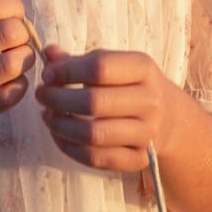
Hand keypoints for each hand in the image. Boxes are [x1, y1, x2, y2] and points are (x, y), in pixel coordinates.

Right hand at [0, 0, 35, 138]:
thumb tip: (15, 13)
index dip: (13, 7)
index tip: (15, 13)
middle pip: (4, 34)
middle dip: (22, 32)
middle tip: (19, 38)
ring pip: (8, 66)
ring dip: (24, 58)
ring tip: (19, 58)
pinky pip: (5, 98)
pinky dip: (19, 86)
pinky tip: (13, 81)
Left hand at [34, 45, 180, 171]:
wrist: (169, 118)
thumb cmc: (130, 85)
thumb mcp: (114, 65)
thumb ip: (80, 60)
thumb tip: (48, 53)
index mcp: (143, 68)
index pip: (100, 68)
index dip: (67, 71)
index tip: (48, 75)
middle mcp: (150, 100)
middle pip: (94, 102)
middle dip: (58, 99)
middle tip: (42, 96)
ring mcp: (147, 133)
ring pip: (93, 135)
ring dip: (61, 126)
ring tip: (47, 116)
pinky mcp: (139, 158)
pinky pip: (97, 158)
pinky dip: (71, 148)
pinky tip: (59, 136)